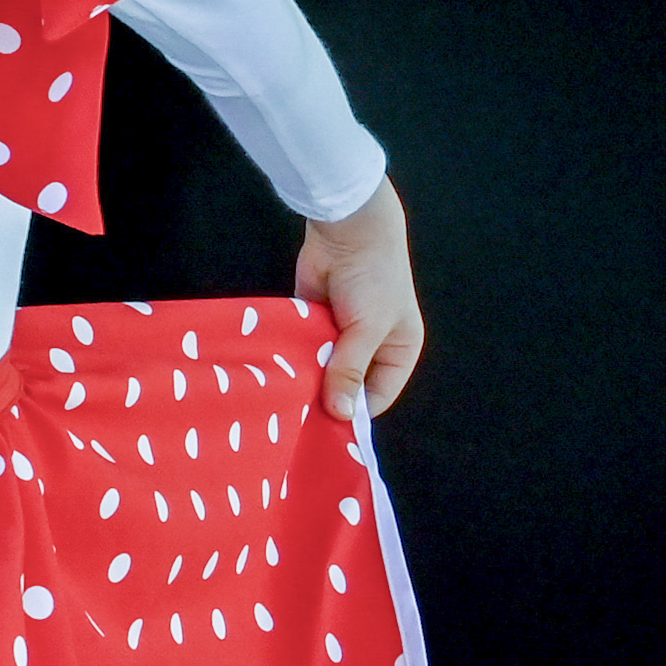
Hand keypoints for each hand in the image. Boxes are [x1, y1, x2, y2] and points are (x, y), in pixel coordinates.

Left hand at [295, 179, 421, 420]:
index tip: (323, 435)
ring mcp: (338, 337)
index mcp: (397, 353)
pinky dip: (287, 360)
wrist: (348, 229)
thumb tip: (341, 413)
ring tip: (277, 406)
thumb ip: (350, 369)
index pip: (375, 397)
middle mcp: (369, 349)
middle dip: (323, 400)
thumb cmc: (374, 279)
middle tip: (293, 425)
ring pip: (318, 370)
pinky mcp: (310, 323)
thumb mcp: (368, 328)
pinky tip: (268, 379)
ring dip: (302, 381)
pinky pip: (299, 350)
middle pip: (344, 386)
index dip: (352, 415)